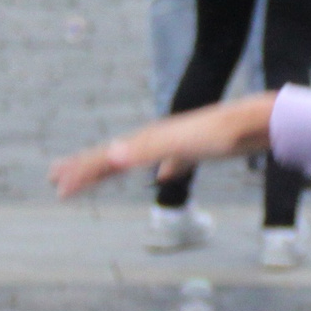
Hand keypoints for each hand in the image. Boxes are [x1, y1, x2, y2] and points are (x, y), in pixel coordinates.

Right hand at [47, 93, 277, 197]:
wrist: (255, 122)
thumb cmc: (218, 132)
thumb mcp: (179, 143)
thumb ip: (147, 150)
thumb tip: (111, 156)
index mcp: (148, 139)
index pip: (105, 158)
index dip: (82, 173)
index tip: (58, 188)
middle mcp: (158, 138)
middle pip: (114, 156)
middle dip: (86, 169)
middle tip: (56, 179)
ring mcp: (176, 143)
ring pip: (138, 158)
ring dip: (114, 168)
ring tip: (101, 176)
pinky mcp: (197, 149)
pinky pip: (169, 161)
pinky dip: (161, 169)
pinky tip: (164, 176)